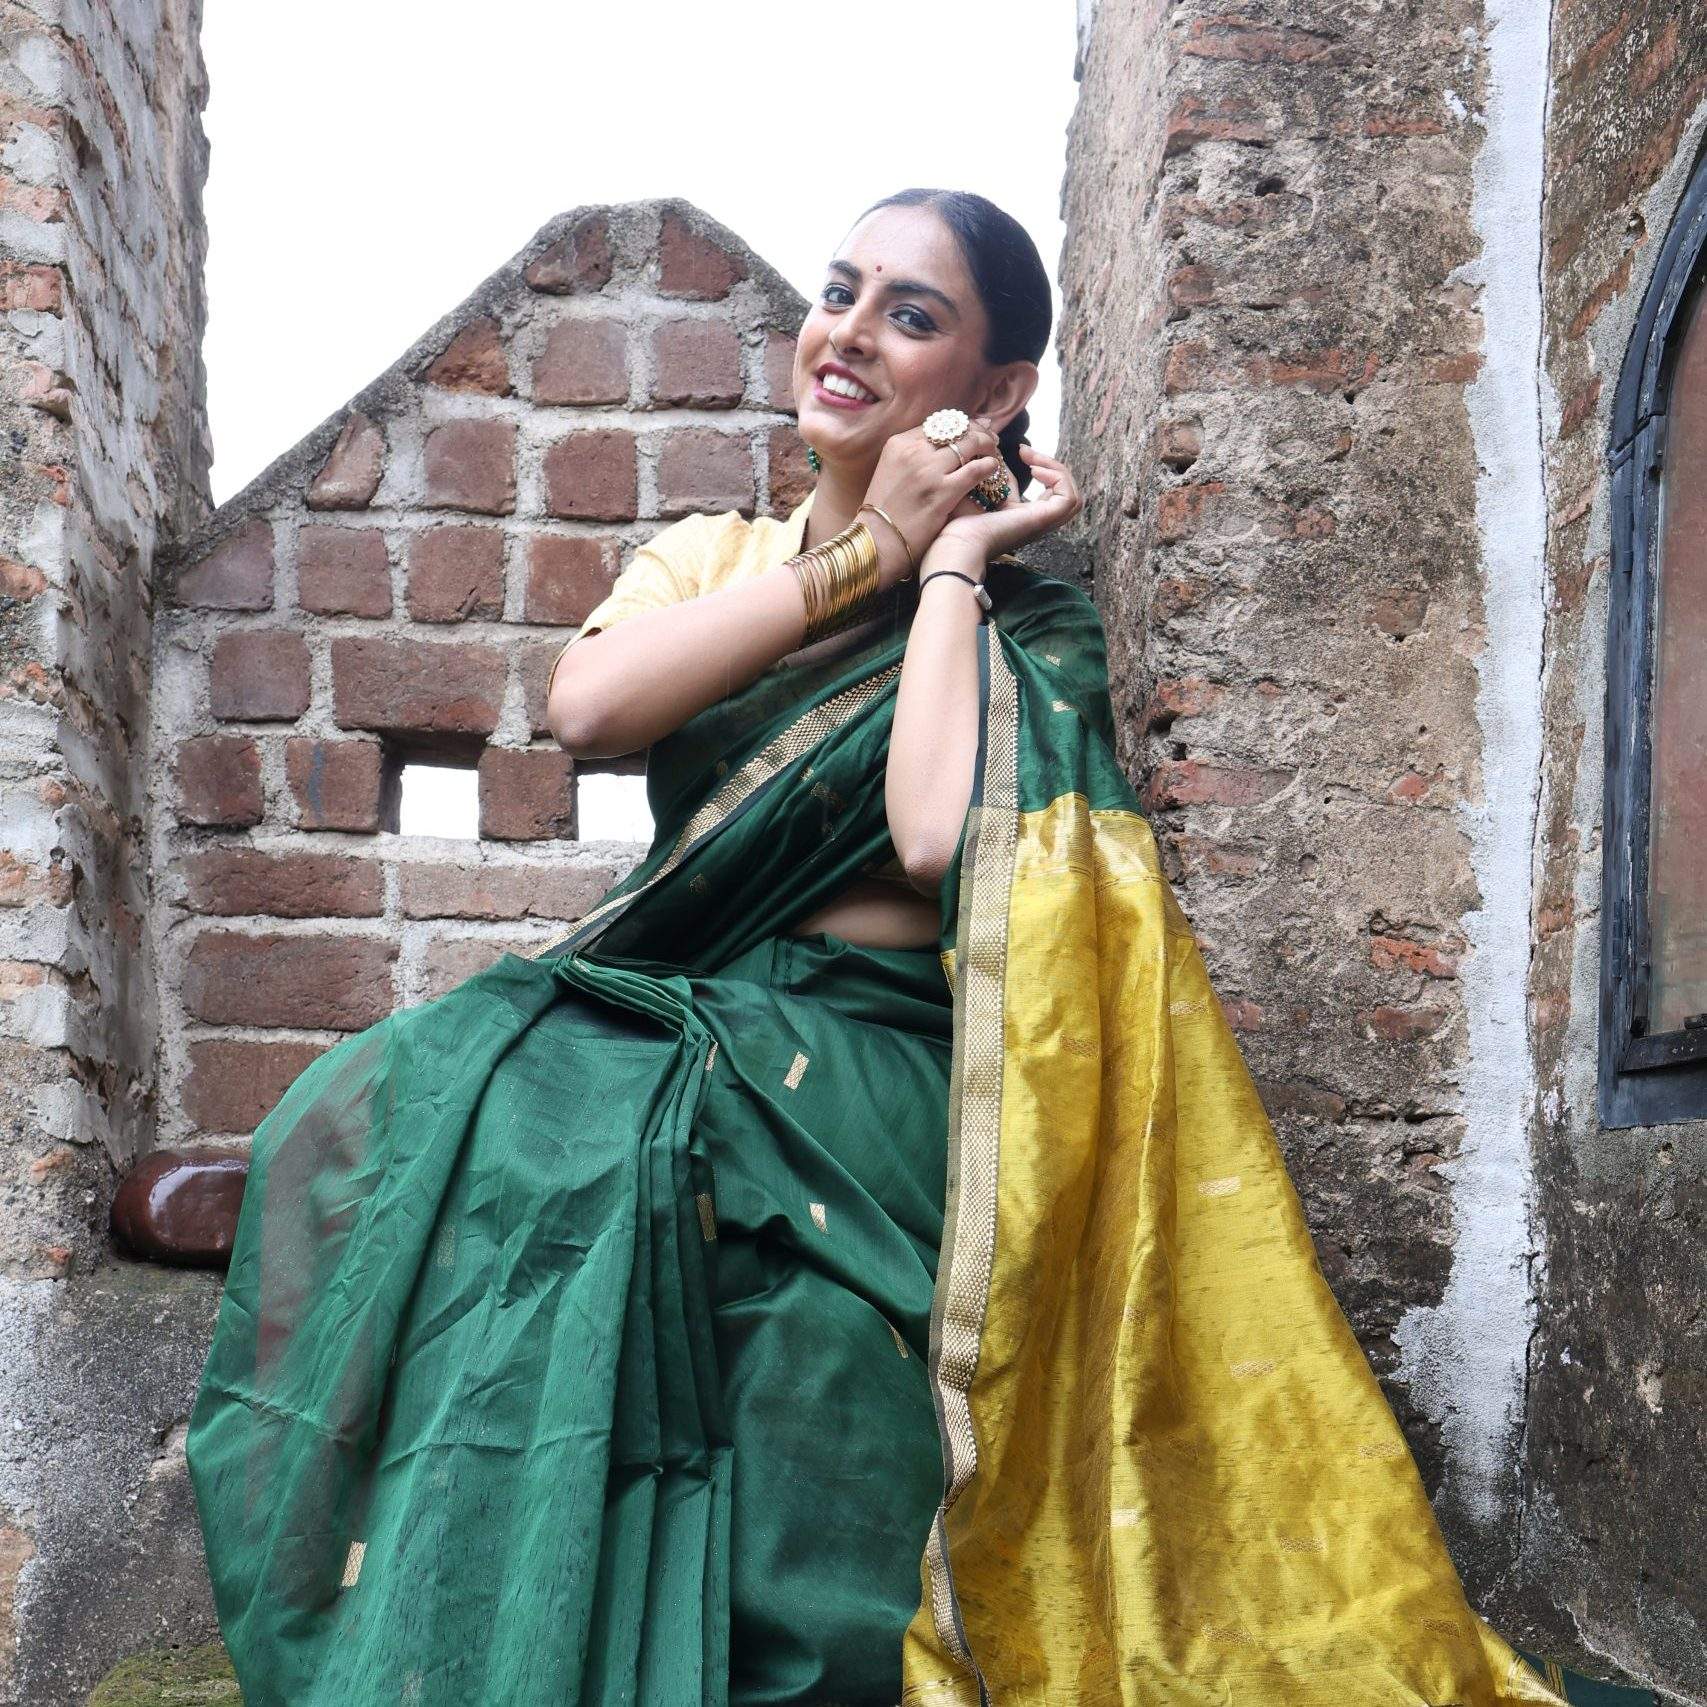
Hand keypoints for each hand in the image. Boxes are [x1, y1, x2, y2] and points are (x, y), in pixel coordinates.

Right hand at [862, 416, 1007, 588]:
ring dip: (987, 445)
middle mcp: (913, 452)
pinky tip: (993, 469)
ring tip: (994, 452)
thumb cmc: (885, 513)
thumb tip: (944, 441)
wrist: (877, 542)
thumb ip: (913, 455)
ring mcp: (928, 471)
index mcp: (899, 444)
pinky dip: (989, 466)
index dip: (961, 425)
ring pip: (969, 443)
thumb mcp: (891, 471)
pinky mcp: (942, 492)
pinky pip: (976, 469)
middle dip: (978, 431)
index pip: (939, 423)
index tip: (974, 431)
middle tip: (990, 440)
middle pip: (956, 428)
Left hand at [935, 446, 1082, 561]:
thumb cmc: (959, 523)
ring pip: (1073, 497)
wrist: (956, 543)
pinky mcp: (1043, 521)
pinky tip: (1035, 470)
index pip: (1051, 492)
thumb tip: (999, 457)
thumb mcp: (981, 492)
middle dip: (1053, 467)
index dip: (1043, 467)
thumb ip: (995, 477)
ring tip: (1034, 461)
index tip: (1020, 451)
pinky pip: (1069, 499)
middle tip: (1028, 453)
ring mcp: (1043, 524)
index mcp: (1025, 517)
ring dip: (1058, 471)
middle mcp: (1038, 522)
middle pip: (1067, 495)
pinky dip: (1058, 479)